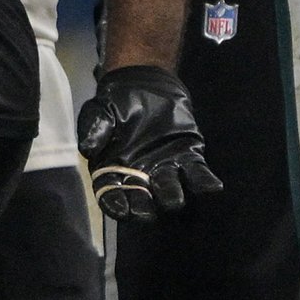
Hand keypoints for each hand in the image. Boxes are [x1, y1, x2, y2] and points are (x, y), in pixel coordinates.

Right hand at [78, 62, 219, 222]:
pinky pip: (197, 174)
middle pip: (140, 198)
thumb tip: (87, 148)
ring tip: (174, 200)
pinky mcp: (188, 158)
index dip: (115, 203)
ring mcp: (165, 169)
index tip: (121, 210)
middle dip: (143, 207)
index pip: (112, 193)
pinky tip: (212, 187)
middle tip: (146, 214)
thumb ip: (94, 128)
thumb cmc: (117, 103)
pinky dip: (204, 182)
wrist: (146, 86)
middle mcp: (139, 176)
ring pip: (169, 189)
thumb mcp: (100, 111)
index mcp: (113, 170)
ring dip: (171, 196)